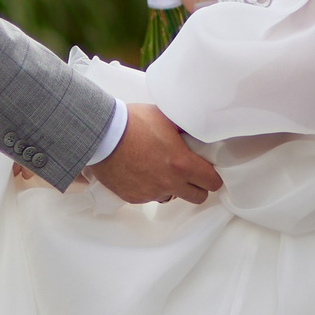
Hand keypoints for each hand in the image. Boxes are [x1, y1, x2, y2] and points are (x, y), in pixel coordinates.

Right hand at [87, 103, 223, 204]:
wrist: (102, 135)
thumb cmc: (133, 122)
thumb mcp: (165, 117)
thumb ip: (183, 128)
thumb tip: (194, 129)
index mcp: (182, 164)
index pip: (212, 182)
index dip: (212, 176)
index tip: (208, 170)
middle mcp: (169, 183)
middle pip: (197, 197)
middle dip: (197, 186)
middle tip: (190, 172)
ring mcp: (150, 192)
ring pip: (171, 197)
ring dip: (172, 187)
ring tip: (160, 168)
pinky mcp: (133, 197)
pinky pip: (148, 196)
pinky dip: (148, 187)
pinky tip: (140, 170)